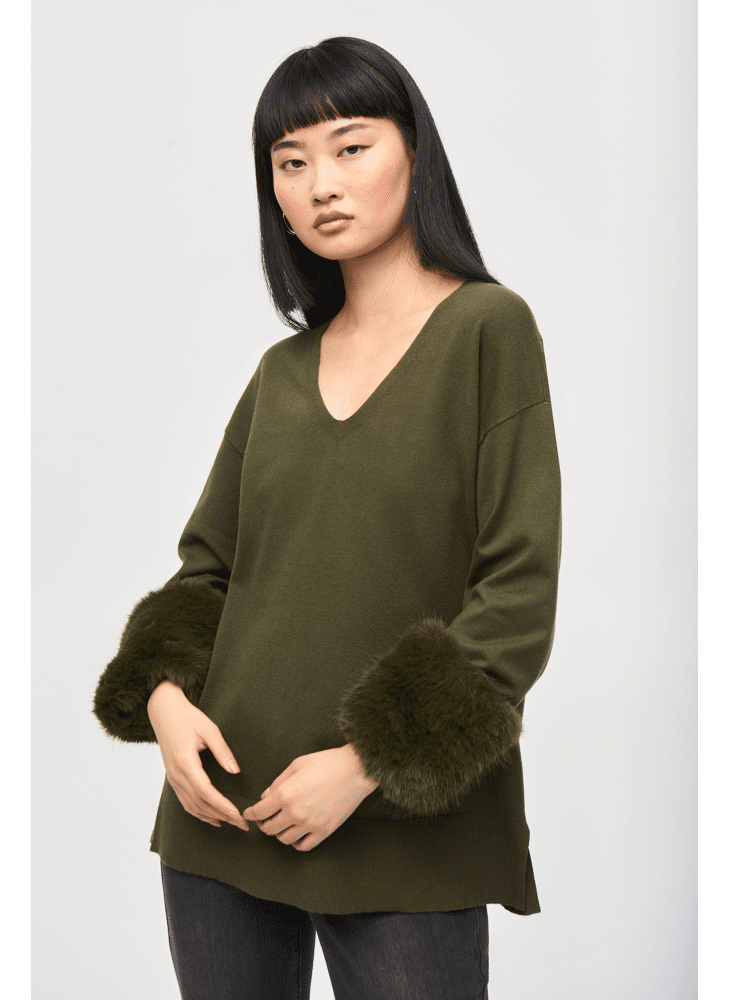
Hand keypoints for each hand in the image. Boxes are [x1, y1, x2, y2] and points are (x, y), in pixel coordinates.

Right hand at [147, 680, 249, 831]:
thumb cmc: (188, 717)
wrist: (164, 711)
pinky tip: (212, 817)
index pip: (206, 792)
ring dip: (211, 817)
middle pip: (200, 803)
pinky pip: (185, 801)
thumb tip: (235, 771)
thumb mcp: (209, 730)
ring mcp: (172, 777)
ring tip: (231, 823)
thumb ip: (223, 751)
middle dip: (222, 816)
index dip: (222, 806)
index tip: (238, 815)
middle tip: (242, 824)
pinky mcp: (172, 777)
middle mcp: (176, 774)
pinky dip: (199, 813)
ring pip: (191, 806)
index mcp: (185, 762)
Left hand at [242, 745, 378, 850]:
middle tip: (264, 819)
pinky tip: (296, 834)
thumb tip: (265, 796)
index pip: (259, 811)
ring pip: (284, 839)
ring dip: (279, 833)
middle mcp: (295, 813)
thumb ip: (278, 782)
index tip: (248, 814)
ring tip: (281, 824)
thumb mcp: (297, 765)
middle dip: (263, 824)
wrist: (356, 770)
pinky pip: (303, 846)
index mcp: (285, 794)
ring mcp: (310, 824)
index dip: (250, 814)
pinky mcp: (324, 831)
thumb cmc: (327, 763)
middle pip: (269, 828)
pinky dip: (296, 843)